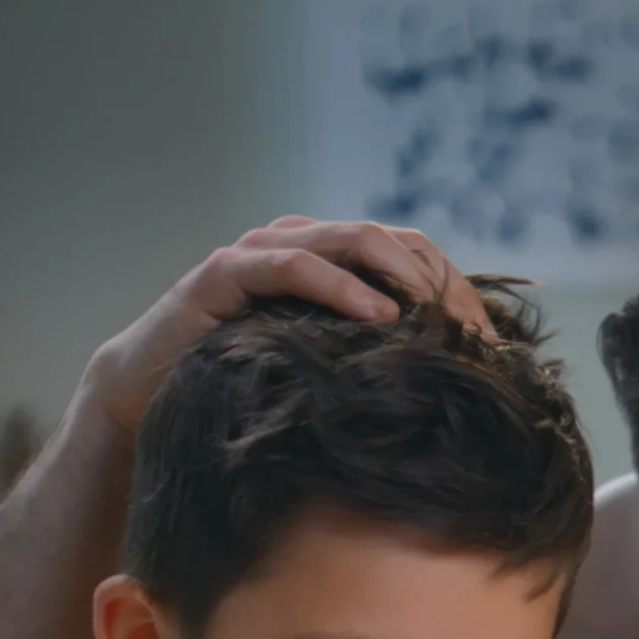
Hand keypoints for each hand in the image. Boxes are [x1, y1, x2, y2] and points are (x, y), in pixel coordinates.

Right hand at [77, 218, 494, 440]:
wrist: (144, 398)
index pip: (414, 254)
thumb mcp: (324, 372)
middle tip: (478, 338)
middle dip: (444, 286)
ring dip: (405, 278)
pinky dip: (341, 286)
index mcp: (333, 260)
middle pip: (395, 241)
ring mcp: (263, 251)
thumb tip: (458, 392)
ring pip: (354, 239)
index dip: (459, 291)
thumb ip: (373, 362)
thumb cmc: (242, 388)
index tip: (495, 345)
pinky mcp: (226, 273)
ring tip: (441, 322)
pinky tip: (378, 317)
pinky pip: (294, 265)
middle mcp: (302, 242)